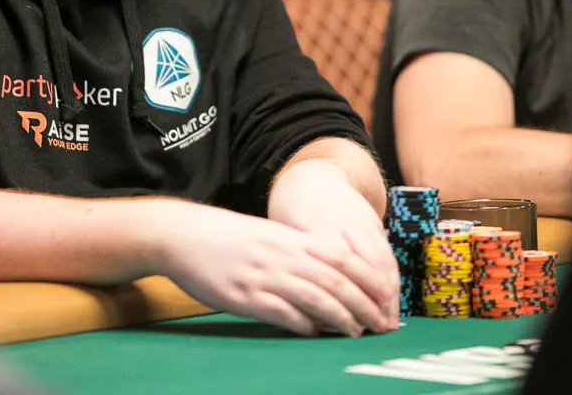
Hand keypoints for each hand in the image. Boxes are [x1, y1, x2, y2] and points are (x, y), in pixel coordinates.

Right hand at [153, 200, 397, 337]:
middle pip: (335, 280)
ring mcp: (264, 276)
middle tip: (381, 322)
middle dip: (364, 303)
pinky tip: (316, 334)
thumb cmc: (229, 237)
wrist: (184, 235)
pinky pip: (282, 313)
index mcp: (290, 238)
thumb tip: (333, 272)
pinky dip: (303, 325)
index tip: (387, 296)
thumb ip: (300, 250)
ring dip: (341, 318)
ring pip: (315, 298)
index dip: (368, 278)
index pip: (342, 257)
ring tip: (356, 332)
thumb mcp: (269, 235)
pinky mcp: (244, 296)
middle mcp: (283, 255)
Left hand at [267, 158, 398, 331]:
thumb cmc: (291, 216)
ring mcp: (361, 219)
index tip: (352, 322)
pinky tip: (392, 299)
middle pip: (363, 263)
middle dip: (374, 299)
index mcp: (314, 226)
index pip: (337, 263)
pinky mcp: (374, 220)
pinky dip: (392, 277)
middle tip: (379, 328)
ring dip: (389, 292)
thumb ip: (300, 272)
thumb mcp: (285, 239)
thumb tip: (313, 317)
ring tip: (389, 320)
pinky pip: (387, 252)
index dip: (347, 294)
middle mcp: (341, 221)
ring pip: (380, 258)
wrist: (312, 177)